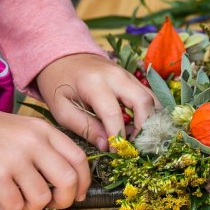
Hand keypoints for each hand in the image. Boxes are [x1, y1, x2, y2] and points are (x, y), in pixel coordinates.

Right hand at [0, 94, 90, 209]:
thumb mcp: (21, 129)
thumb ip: (44, 149)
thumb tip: (65, 183)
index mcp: (44, 130)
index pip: (79, 159)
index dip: (84, 182)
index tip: (79, 194)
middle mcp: (34, 143)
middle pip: (69, 181)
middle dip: (65, 201)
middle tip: (51, 205)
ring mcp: (15, 159)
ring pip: (42, 198)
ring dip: (32, 207)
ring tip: (17, 199)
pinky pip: (14, 205)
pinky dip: (9, 209)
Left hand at [35, 53, 157, 148]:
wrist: (63, 57)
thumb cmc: (58, 84)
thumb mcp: (62, 109)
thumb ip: (84, 127)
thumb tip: (105, 145)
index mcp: (93, 83)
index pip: (113, 113)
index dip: (117, 136)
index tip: (116, 152)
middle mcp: (116, 76)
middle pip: (143, 102)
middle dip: (143, 128)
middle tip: (134, 146)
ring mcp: (127, 75)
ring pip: (151, 98)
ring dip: (150, 121)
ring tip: (137, 138)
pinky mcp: (132, 78)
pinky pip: (149, 96)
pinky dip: (150, 113)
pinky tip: (140, 126)